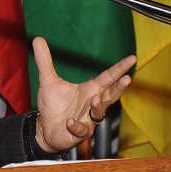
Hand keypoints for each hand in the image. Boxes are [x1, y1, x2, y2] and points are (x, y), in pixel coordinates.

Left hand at [31, 36, 135, 153]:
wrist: (44, 127)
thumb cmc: (52, 104)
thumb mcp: (47, 80)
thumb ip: (44, 61)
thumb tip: (37, 38)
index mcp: (90, 89)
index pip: (108, 77)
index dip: (120, 68)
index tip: (132, 58)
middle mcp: (92, 103)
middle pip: (111, 95)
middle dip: (120, 88)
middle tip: (127, 79)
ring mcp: (88, 119)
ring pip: (99, 113)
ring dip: (98, 106)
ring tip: (94, 99)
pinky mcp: (79, 133)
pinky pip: (81, 130)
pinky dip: (76, 125)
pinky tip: (69, 121)